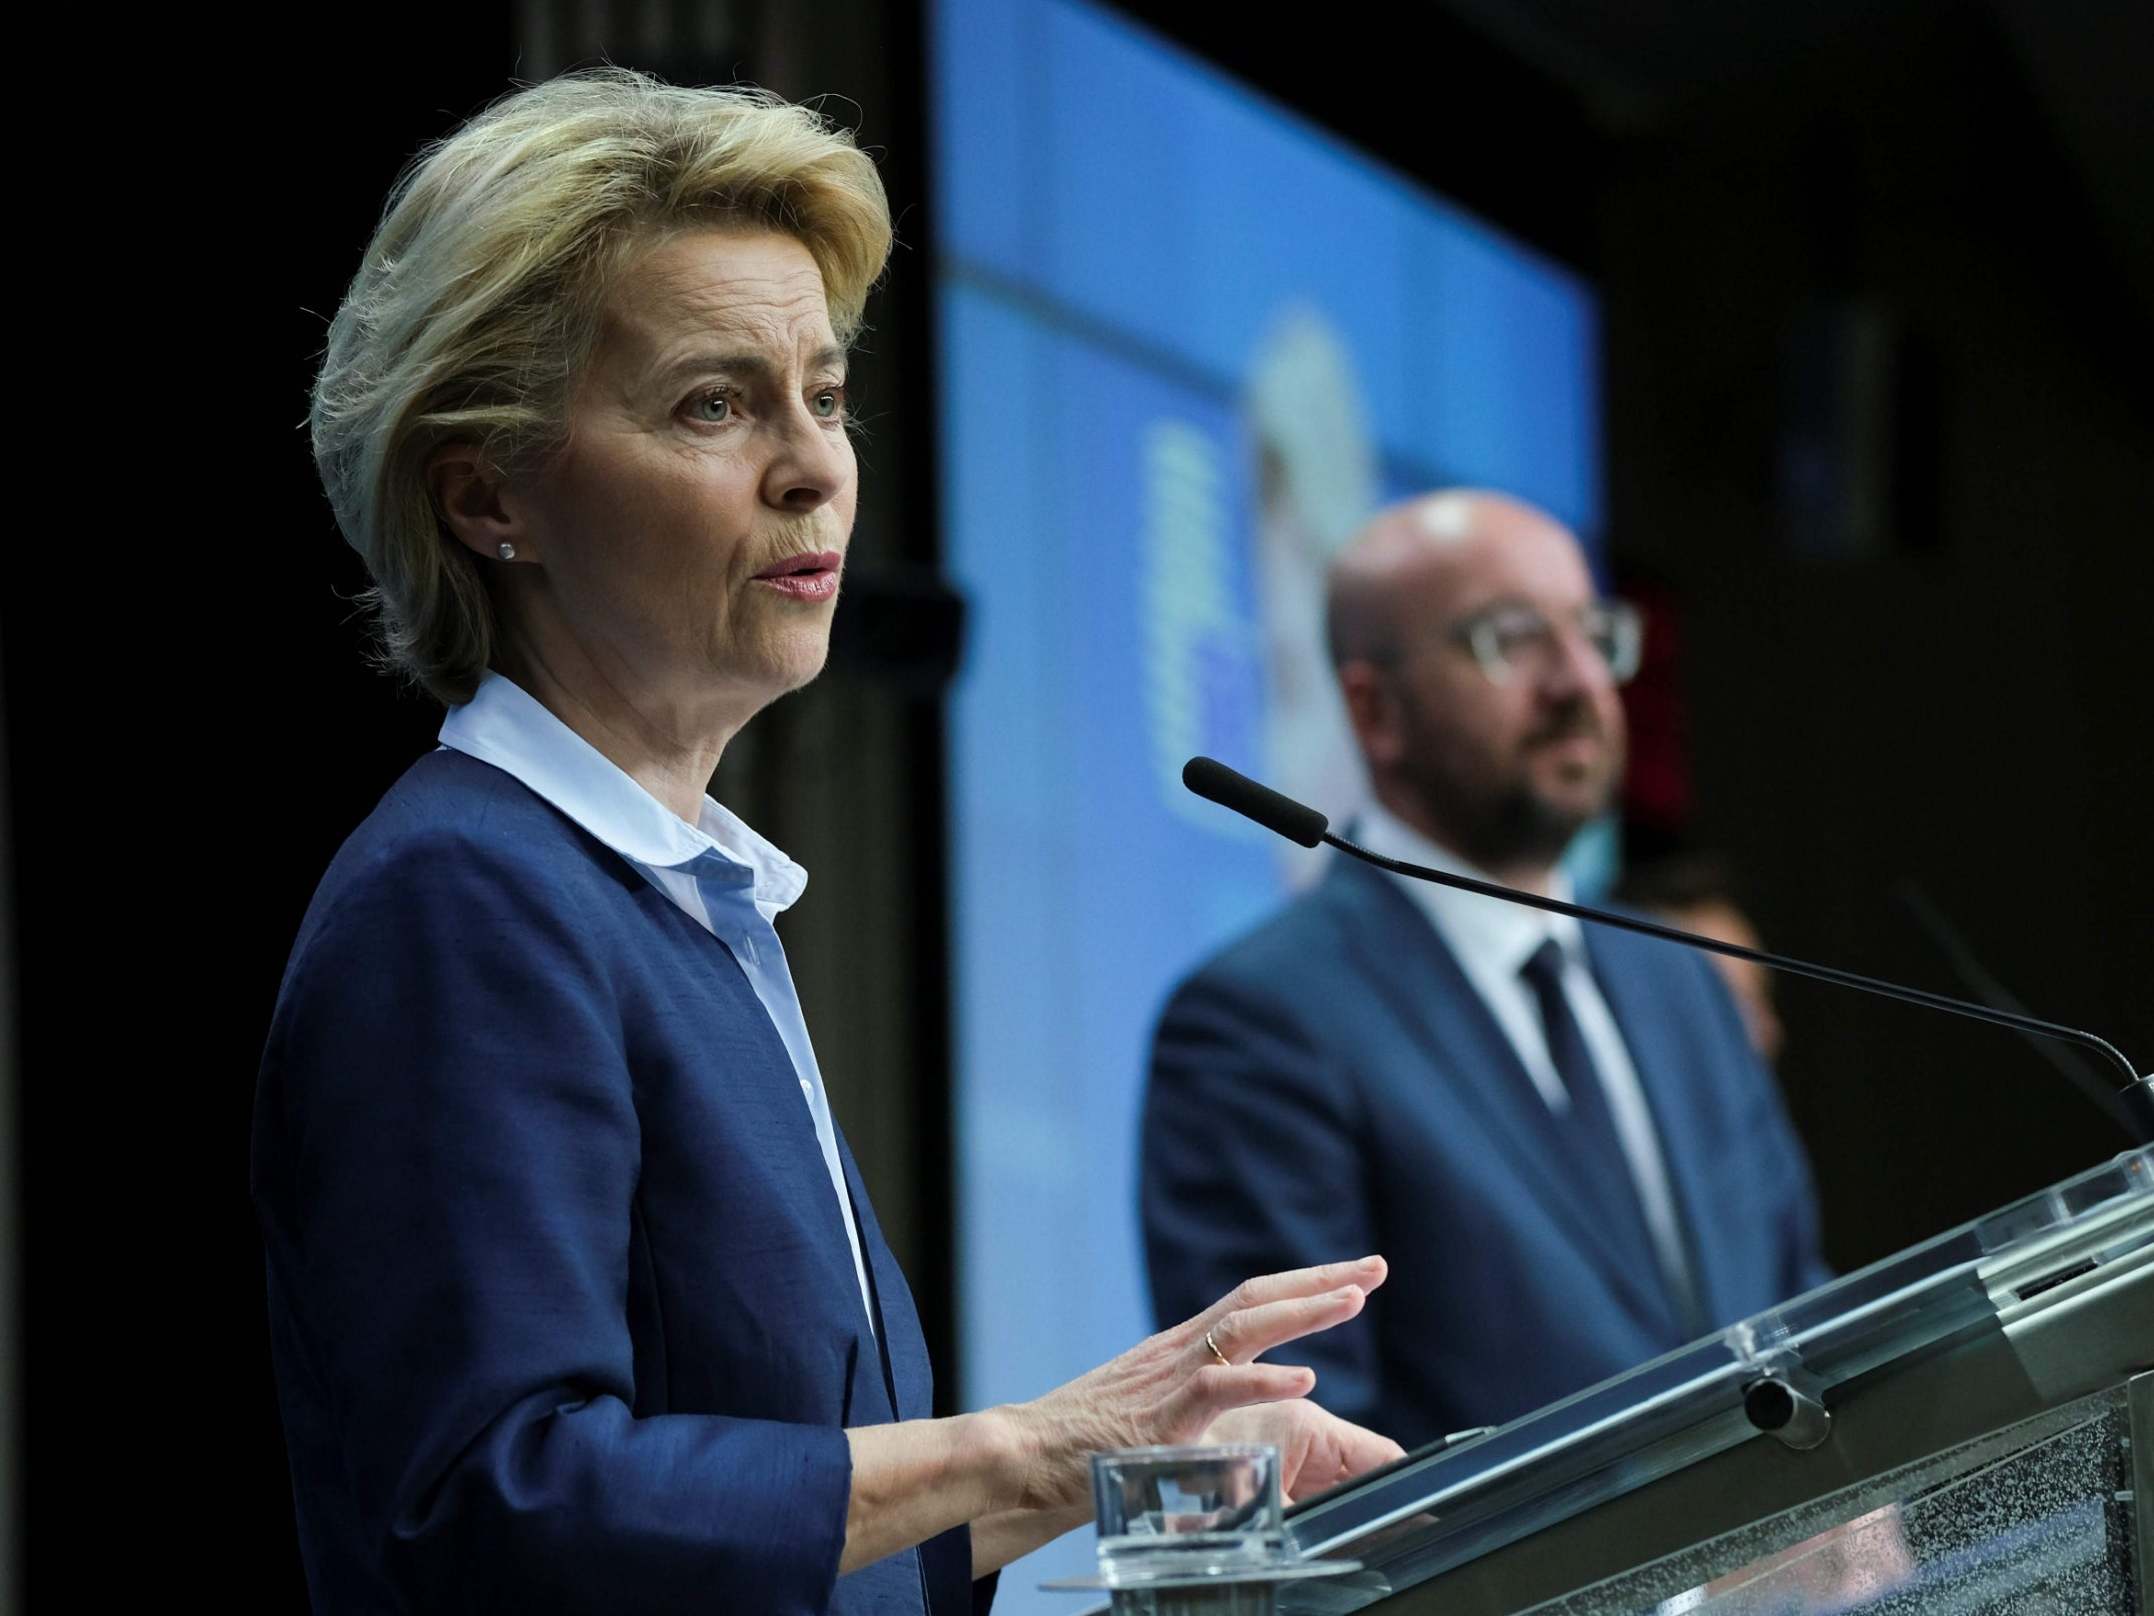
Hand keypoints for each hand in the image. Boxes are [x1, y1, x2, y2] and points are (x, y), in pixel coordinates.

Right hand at [992, 1256, 1387, 1514]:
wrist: (1024, 1454)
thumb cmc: (1081, 1444)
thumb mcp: (1147, 1411)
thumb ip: (1188, 1402)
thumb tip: (1228, 1405)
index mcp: (1179, 1349)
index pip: (1250, 1300)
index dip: (1303, 1285)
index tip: (1353, 1276)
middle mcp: (1178, 1351)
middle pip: (1257, 1298)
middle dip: (1320, 1281)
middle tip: (1375, 1269)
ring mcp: (1169, 1379)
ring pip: (1245, 1327)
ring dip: (1304, 1311)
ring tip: (1353, 1300)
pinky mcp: (1161, 1417)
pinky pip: (1219, 1388)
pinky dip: (1266, 1379)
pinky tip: (1307, 1377)